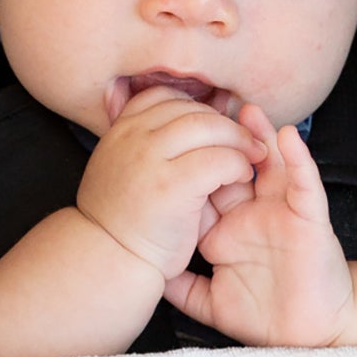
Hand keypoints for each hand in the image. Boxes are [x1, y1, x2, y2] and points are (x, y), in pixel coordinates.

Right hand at [77, 83, 265, 278]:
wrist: (105, 260)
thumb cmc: (119, 222)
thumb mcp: (117, 168)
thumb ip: (137, 143)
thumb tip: (172, 123)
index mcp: (121, 130)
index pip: (164, 97)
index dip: (196, 106)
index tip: (213, 127)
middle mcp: (133, 137)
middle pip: (191, 109)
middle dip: (225, 123)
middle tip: (247, 141)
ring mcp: (150, 159)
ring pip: (208, 127)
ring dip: (238, 140)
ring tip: (250, 157)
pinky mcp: (172, 185)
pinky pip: (217, 159)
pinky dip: (237, 164)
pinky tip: (242, 177)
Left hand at [161, 106, 352, 346]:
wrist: (305, 334)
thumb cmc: (264, 317)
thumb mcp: (209, 302)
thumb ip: (180, 288)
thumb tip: (147, 276)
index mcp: (228, 229)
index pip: (203, 188)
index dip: (188, 166)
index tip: (164, 140)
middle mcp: (253, 213)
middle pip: (233, 166)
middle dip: (220, 139)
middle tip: (202, 108)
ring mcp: (282, 212)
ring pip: (270, 165)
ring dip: (259, 136)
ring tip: (245, 109)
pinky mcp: (308, 219)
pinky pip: (305, 184)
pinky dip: (298, 160)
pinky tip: (287, 138)